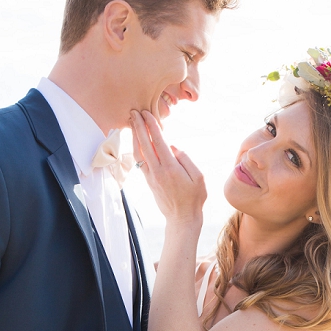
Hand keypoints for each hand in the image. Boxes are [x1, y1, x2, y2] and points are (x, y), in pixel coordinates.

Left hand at [130, 110, 205, 232]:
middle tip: (134, 112)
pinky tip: (136, 141)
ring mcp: (151, 177)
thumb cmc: (194, 198)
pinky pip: (140, 161)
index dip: (151, 126)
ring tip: (132, 123)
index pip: (158, 141)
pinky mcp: (149, 181)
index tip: (147, 113)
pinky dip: (137, 148)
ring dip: (134, 136)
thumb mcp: (198, 177)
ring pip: (139, 152)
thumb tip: (172, 147)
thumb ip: (186, 159)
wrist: (182, 219)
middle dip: (139, 126)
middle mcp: (157, 171)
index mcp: (170, 168)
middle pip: (144, 144)